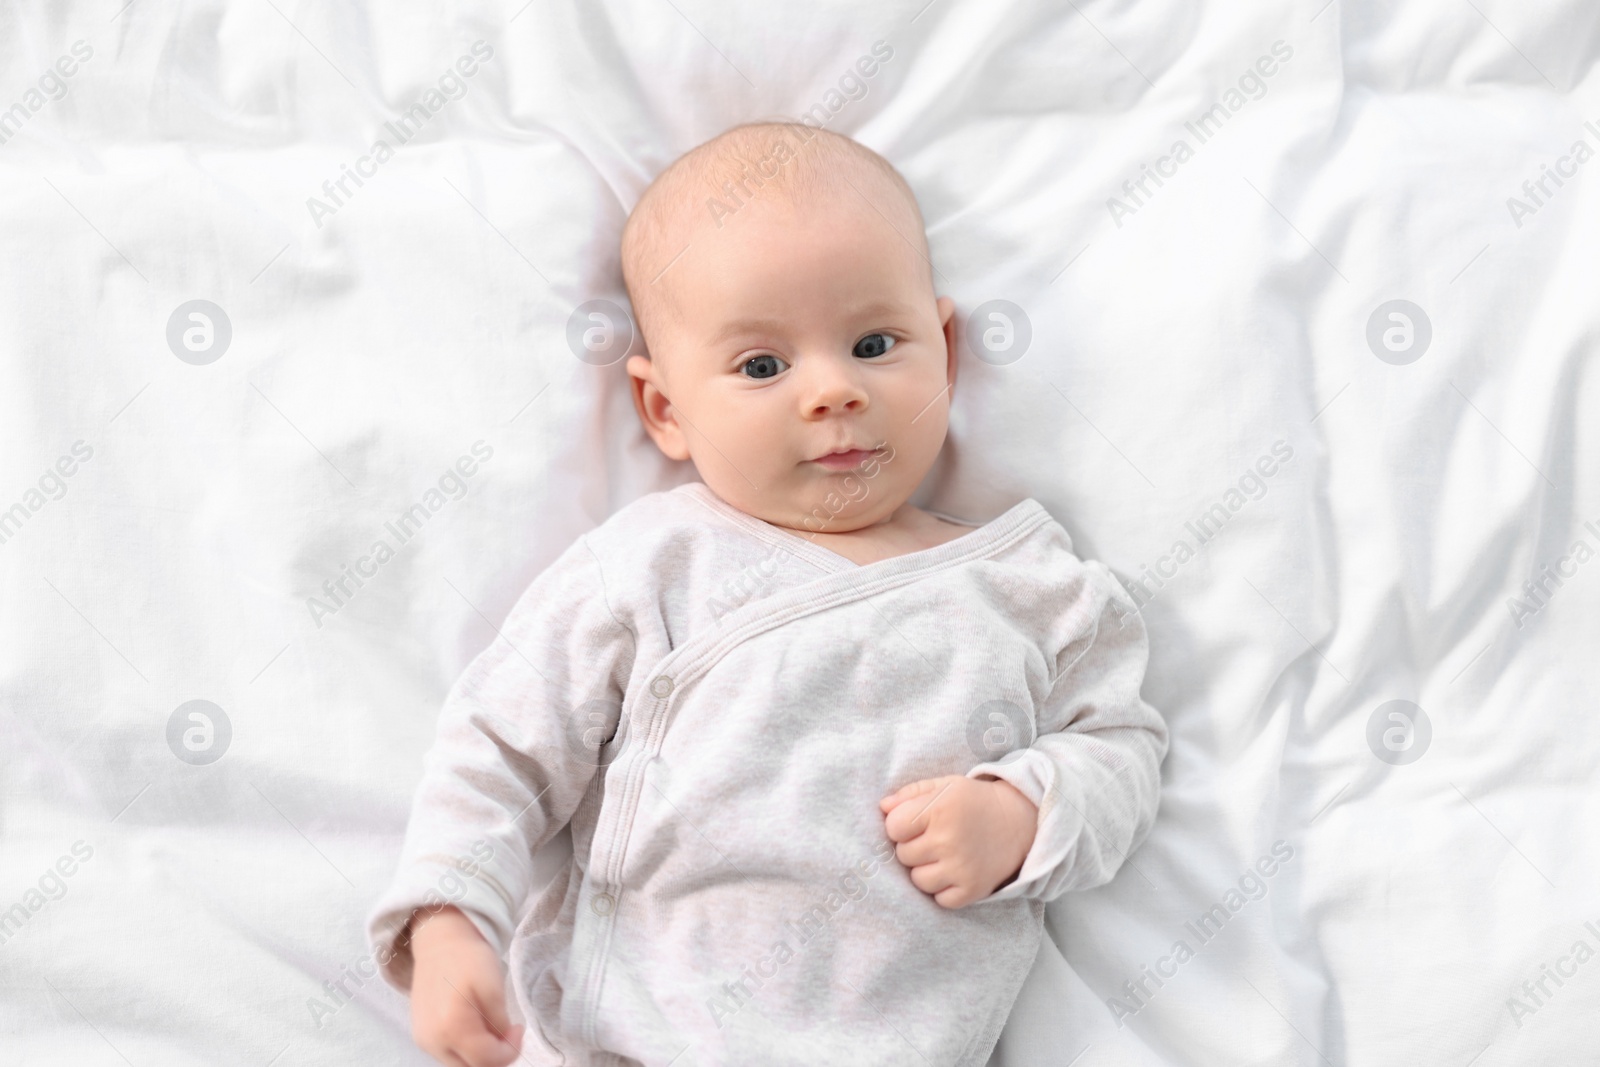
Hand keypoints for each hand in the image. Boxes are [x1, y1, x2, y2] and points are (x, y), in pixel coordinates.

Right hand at [407, 906, 523, 1066]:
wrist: (439, 941)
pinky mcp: (421, 1035)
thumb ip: (499, 1023)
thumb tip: (503, 1044)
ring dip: (480, 1053)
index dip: (510, 1050)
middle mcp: (432, 1040)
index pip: (487, 1060)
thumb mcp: (493, 988)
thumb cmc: (468, 958)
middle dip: (495, 1055)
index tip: (518, 1029)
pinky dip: (466, 1047)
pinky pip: (448, 1054)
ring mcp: (424, 1040)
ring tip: (491, 1026)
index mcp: (452, 1027)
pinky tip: (476, 1025)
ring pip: (460, 1064)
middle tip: (508, 1031)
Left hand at [880, 775, 1037, 907]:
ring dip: (926, 870)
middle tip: (935, 838)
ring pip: (918, 880)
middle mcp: (948, 839)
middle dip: (914, 847)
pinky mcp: (972, 890)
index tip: (916, 823)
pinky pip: (940, 899)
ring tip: (945, 855)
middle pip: (903, 855)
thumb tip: (882, 807)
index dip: (901, 826)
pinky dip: (944, 889)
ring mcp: (960, 867)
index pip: (893, 827)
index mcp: (938, 809)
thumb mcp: (943, 786)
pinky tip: (955, 871)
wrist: (1018, 822)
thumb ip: (909, 794)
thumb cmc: (973, 802)